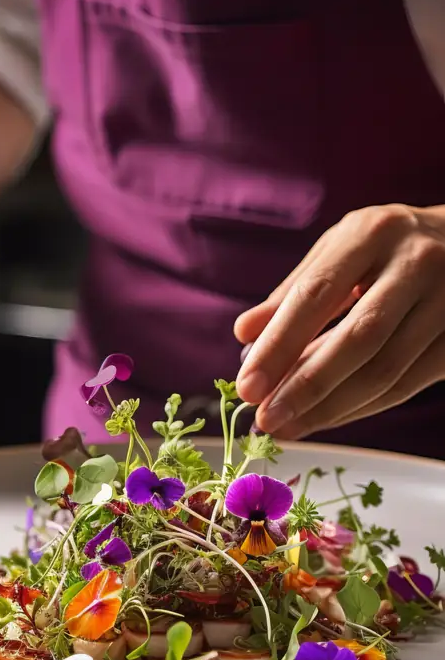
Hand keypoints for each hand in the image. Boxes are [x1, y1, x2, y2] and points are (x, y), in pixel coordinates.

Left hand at [234, 204, 444, 438]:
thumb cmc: (389, 247)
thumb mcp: (342, 248)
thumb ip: (294, 290)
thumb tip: (245, 336)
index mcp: (373, 233)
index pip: (316, 294)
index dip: (279, 345)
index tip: (247, 386)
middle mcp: (415, 264)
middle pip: (358, 338)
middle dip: (306, 386)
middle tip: (266, 419)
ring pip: (385, 371)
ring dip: (331, 408)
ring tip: (290, 426)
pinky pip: (405, 386)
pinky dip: (361, 408)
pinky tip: (327, 418)